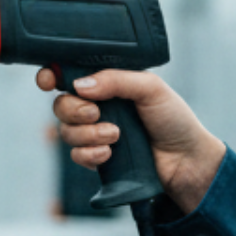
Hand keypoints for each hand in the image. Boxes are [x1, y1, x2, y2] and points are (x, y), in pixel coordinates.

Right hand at [39, 66, 226, 213]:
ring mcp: (96, 132)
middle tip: (96, 113)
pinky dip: (89, 154)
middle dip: (73, 110)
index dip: (52, 76)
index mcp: (109, 83)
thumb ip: (117, 80)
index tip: (49, 81)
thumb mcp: (151, 89)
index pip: (70, 74)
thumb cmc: (174, 119)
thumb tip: (80, 84)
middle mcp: (98, 105)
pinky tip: (108, 154)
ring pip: (66, 131)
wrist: (186, 161)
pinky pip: (76, 155)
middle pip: (61, 104)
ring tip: (115, 136)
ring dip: (86, 134)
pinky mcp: (98, 157)